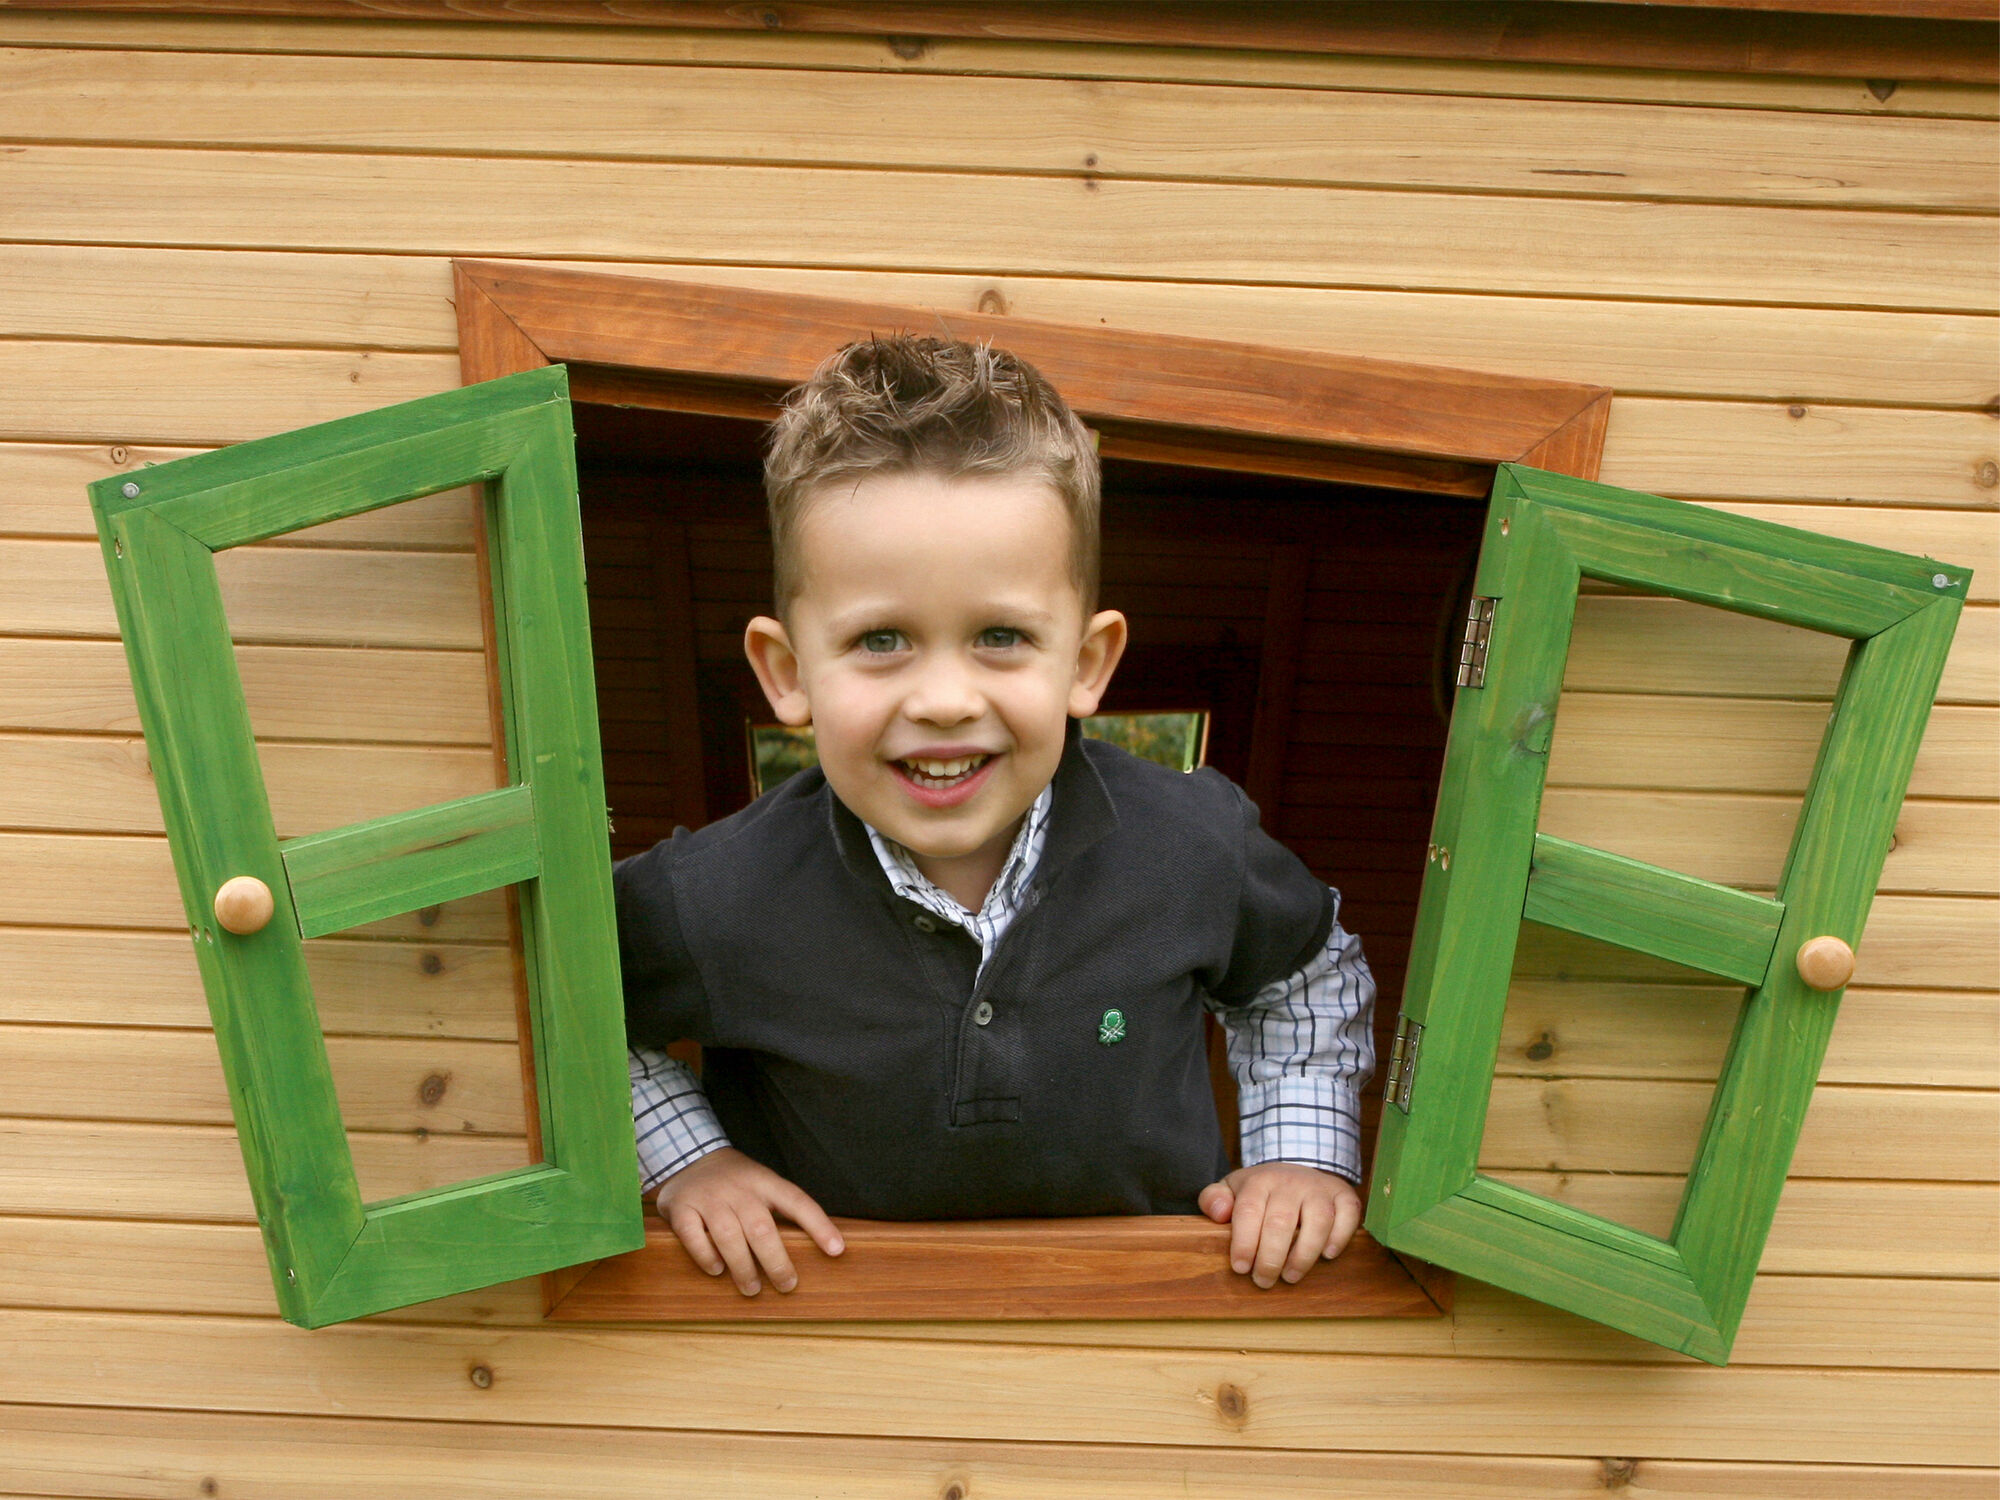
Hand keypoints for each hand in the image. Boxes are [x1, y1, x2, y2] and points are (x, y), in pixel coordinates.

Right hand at [654, 1146, 843, 1295]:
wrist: (688, 1155)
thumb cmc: (735, 1181)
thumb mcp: (761, 1182)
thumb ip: (779, 1209)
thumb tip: (816, 1245)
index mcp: (765, 1181)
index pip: (797, 1202)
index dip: (819, 1226)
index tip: (837, 1250)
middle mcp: (739, 1189)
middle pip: (762, 1229)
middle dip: (777, 1263)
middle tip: (787, 1286)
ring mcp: (709, 1198)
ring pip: (729, 1237)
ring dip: (743, 1268)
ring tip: (752, 1288)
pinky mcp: (682, 1208)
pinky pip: (694, 1237)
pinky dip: (706, 1257)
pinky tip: (717, 1270)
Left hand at [1198, 1162, 1361, 1288]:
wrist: (1296, 1171)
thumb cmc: (1261, 1191)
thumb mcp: (1231, 1189)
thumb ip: (1214, 1199)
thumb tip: (1218, 1213)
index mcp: (1260, 1181)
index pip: (1249, 1211)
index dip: (1245, 1242)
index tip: (1241, 1268)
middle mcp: (1291, 1181)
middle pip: (1281, 1221)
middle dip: (1271, 1257)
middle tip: (1263, 1280)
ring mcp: (1320, 1188)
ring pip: (1317, 1221)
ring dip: (1304, 1254)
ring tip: (1290, 1276)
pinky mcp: (1344, 1196)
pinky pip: (1348, 1215)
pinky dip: (1340, 1237)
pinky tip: (1327, 1255)